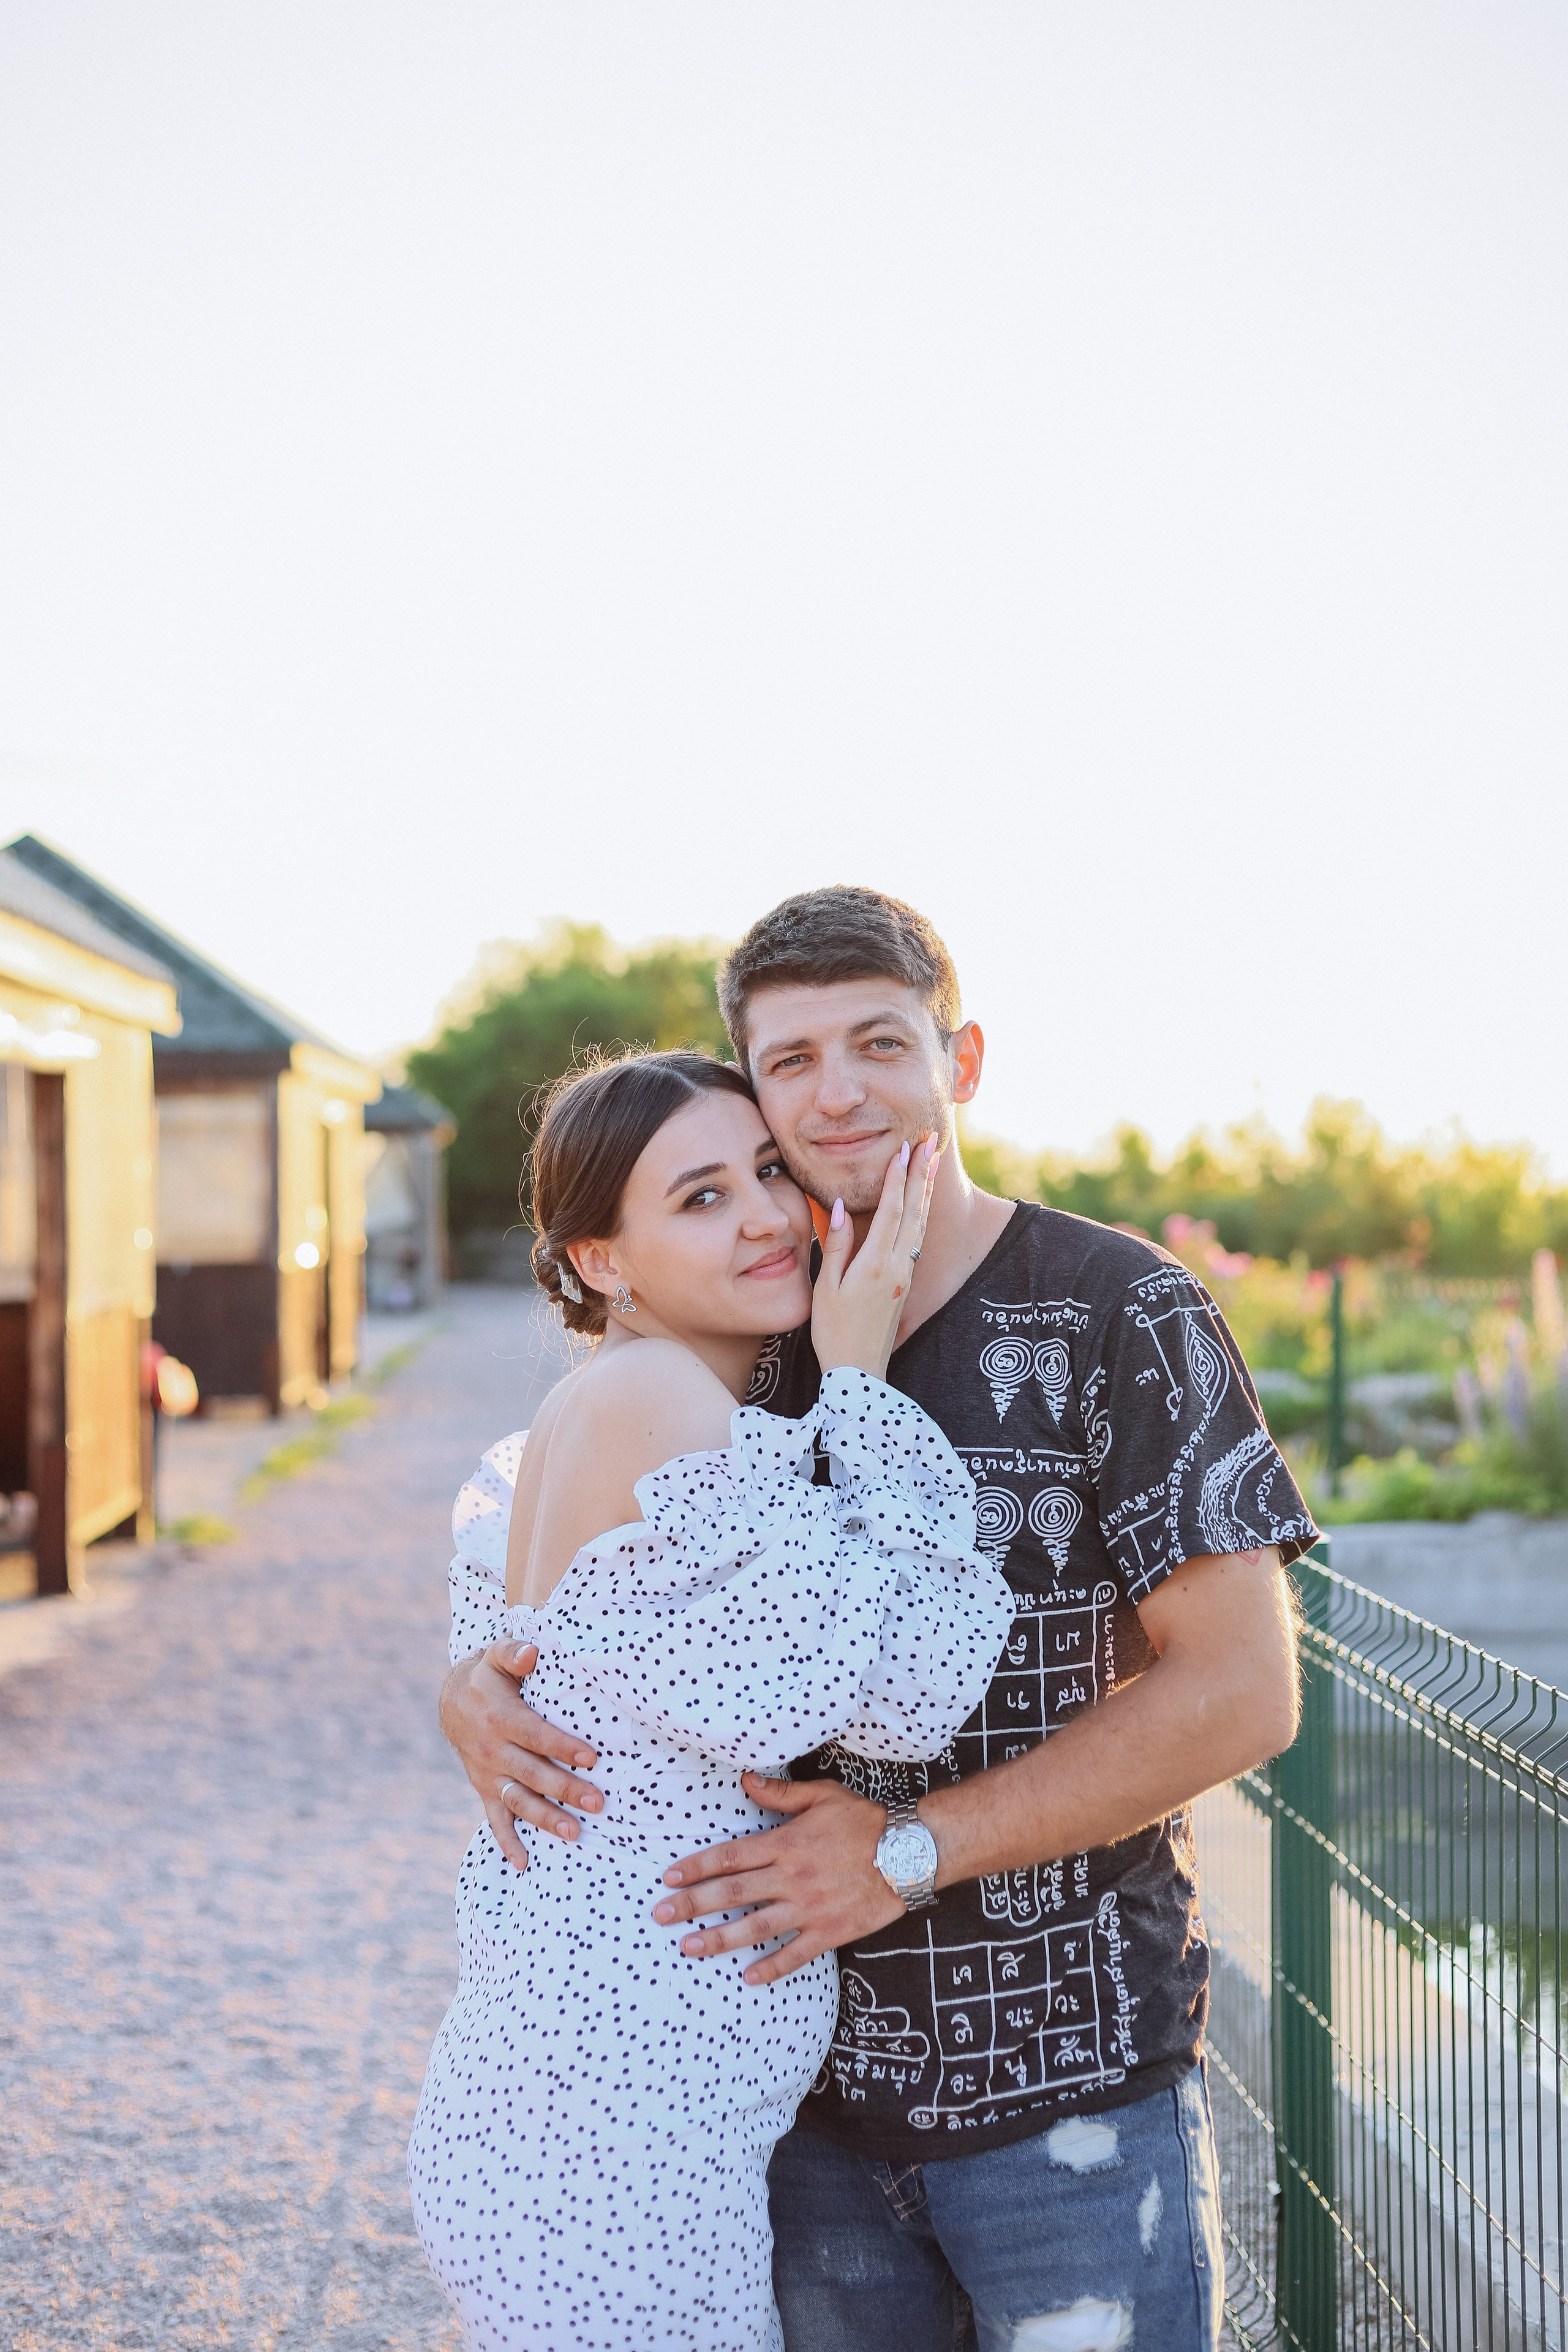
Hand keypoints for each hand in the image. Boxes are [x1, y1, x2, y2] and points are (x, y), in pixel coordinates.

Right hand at [438, 1639, 602, 1870]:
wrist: (453, 1700)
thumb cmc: (489, 1675)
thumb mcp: (496, 1655)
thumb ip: (514, 1652)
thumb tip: (532, 1652)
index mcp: (499, 1718)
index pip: (535, 1736)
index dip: (562, 1747)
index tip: (591, 1758)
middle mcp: (492, 1750)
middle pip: (532, 1774)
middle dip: (565, 1789)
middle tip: (598, 1802)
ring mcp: (487, 1773)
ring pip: (517, 1800)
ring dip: (544, 1819)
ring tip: (573, 1832)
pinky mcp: (484, 1788)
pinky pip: (495, 1819)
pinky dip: (507, 1842)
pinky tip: (523, 1864)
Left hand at [651, 1775, 904, 1985]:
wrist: (909, 1852)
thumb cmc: (865, 1821)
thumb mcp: (823, 1795)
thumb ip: (780, 1793)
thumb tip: (744, 1781)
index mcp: (785, 1844)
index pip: (729, 1856)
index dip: (696, 1867)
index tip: (669, 1878)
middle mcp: (791, 1878)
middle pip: (731, 1894)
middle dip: (692, 1905)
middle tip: (660, 1915)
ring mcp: (809, 1908)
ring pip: (754, 1927)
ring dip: (719, 1939)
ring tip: (689, 1947)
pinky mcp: (829, 1931)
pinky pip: (794, 1954)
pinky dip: (771, 1967)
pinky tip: (749, 1977)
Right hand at [811, 1133, 938, 1379]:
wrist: (859, 1373)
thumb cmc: (835, 1332)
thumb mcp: (827, 1289)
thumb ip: (836, 1246)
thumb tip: (842, 1208)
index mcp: (877, 1264)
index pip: (891, 1210)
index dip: (898, 1178)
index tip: (904, 1149)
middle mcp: (898, 1266)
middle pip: (913, 1211)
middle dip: (921, 1174)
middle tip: (930, 1142)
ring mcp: (904, 1275)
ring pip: (919, 1224)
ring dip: (924, 1191)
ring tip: (930, 1163)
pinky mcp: (904, 1284)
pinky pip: (915, 1239)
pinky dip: (919, 1214)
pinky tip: (920, 1205)